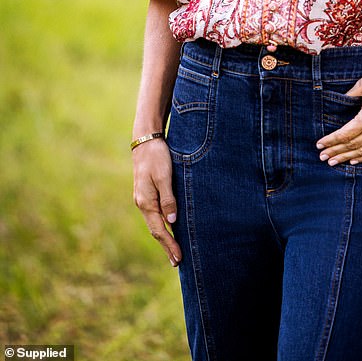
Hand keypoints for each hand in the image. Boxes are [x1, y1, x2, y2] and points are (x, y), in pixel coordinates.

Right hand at [133, 139, 181, 266]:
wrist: (145, 140)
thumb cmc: (157, 156)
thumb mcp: (164, 176)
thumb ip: (168, 199)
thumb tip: (172, 222)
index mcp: (146, 201)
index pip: (159, 230)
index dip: (169, 245)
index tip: (179, 258)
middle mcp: (142, 203)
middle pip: (155, 230)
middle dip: (167, 246)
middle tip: (178, 261)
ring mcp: (143, 198)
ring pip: (154, 223)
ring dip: (164, 237)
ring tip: (174, 250)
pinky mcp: (146, 192)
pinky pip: (154, 214)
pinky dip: (162, 225)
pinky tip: (168, 228)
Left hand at [315, 63, 361, 165]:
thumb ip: (350, 95)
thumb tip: (338, 102)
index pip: (346, 133)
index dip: (332, 140)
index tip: (320, 144)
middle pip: (354, 144)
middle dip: (336, 151)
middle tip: (323, 157)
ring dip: (348, 157)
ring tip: (334, 161)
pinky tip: (354, 159)